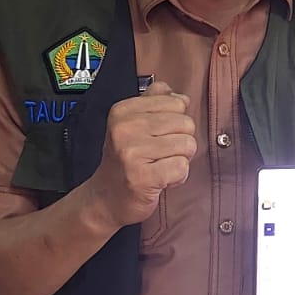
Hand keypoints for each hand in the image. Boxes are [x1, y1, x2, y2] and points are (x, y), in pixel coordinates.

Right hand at [87, 80, 195, 230]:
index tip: (158, 136)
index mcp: (123, 111)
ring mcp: (131, 153)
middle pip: (186, 123)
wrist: (106, 198)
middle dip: (180, 142)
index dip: (176, 122)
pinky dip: (178, 177)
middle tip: (160, 154)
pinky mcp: (142, 177)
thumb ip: (157, 103)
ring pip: (188, 145)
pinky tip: (161, 179)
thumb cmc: (126, 160)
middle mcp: (125, 129)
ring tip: (159, 166)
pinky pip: (182, 167)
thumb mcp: (134, 124)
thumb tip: (182, 97)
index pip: (177, 102)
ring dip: (180, 160)